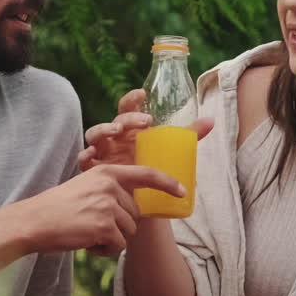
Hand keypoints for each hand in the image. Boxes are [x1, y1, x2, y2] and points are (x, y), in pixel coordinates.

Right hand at [24, 163, 186, 256]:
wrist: (34, 221)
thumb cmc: (58, 208)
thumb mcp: (86, 188)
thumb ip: (109, 191)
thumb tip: (134, 209)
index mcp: (107, 173)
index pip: (146, 174)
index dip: (167, 183)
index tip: (182, 192)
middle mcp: (110, 186)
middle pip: (136, 214)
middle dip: (119, 226)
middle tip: (92, 225)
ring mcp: (108, 206)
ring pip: (128, 232)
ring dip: (111, 239)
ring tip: (86, 233)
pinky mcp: (104, 226)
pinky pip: (118, 245)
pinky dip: (104, 250)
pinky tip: (86, 243)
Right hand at [79, 89, 213, 169]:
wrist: (130, 202)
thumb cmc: (145, 171)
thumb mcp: (166, 152)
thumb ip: (187, 136)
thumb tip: (212, 120)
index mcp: (130, 131)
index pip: (127, 109)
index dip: (132, 100)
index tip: (143, 93)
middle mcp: (114, 139)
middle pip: (115, 120)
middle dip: (127, 117)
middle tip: (144, 121)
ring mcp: (101, 152)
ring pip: (94, 135)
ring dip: (103, 130)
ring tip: (115, 131)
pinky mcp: (92, 169)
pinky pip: (84, 160)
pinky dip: (85, 156)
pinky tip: (91, 156)